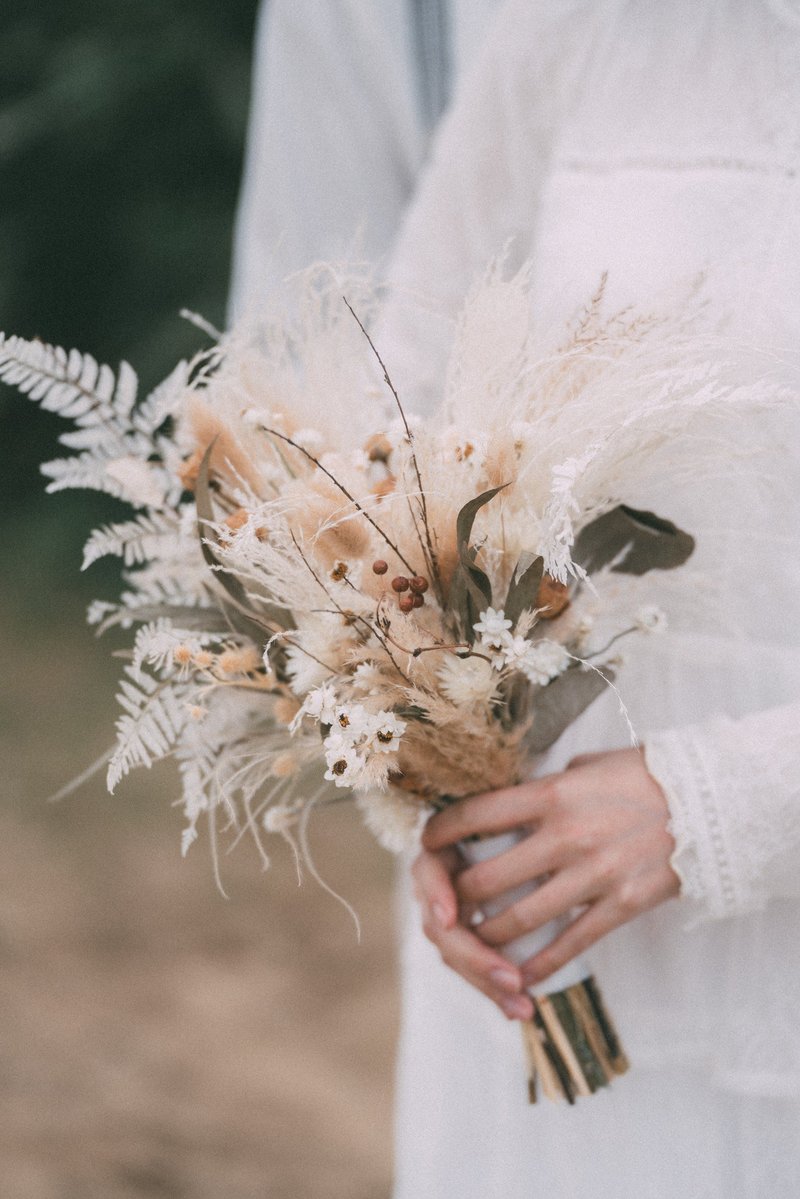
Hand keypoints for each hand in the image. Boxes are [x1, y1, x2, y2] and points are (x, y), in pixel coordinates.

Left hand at [411, 748, 678, 1020]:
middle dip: (457, 899)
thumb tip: (511, 800)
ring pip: (518, 920)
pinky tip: (521, 975)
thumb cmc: (644, 776)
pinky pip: (569, 944)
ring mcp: (593, 873)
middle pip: (485, 879)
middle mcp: (565, 836)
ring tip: (476, 941)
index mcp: (551, 794)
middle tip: (449, 906)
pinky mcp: (621, 904)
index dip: (441, 833)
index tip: (429, 843)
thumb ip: (546, 786)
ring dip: (488, 936)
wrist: (710, 801)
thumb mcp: (587, 765)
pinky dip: (539, 964)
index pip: (475, 815)